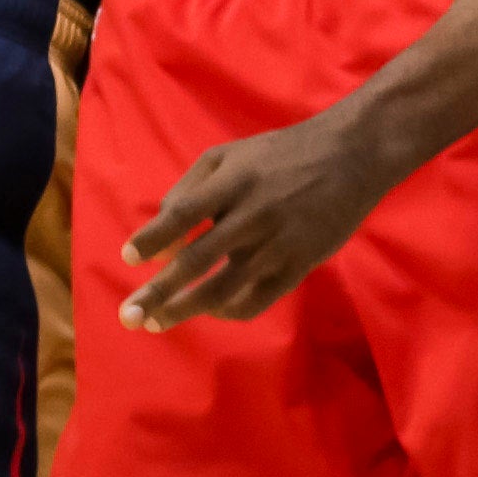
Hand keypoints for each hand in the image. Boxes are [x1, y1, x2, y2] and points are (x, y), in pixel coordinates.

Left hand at [116, 108, 400, 331]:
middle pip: (197, 261)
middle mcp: (253, 215)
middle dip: (159, 291)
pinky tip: (209, 311)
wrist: (350, 157)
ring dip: (186, 309)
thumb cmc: (279, 154)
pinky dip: (227, 311)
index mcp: (234, 181)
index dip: (153, 237)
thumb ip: (192, 188)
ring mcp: (277, 245)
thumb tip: (163, 231)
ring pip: (223, 289)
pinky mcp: (298, 266)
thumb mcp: (230, 154)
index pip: (184, 213)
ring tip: (157, 322)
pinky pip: (256, 300)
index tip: (127, 257)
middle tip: (129, 315)